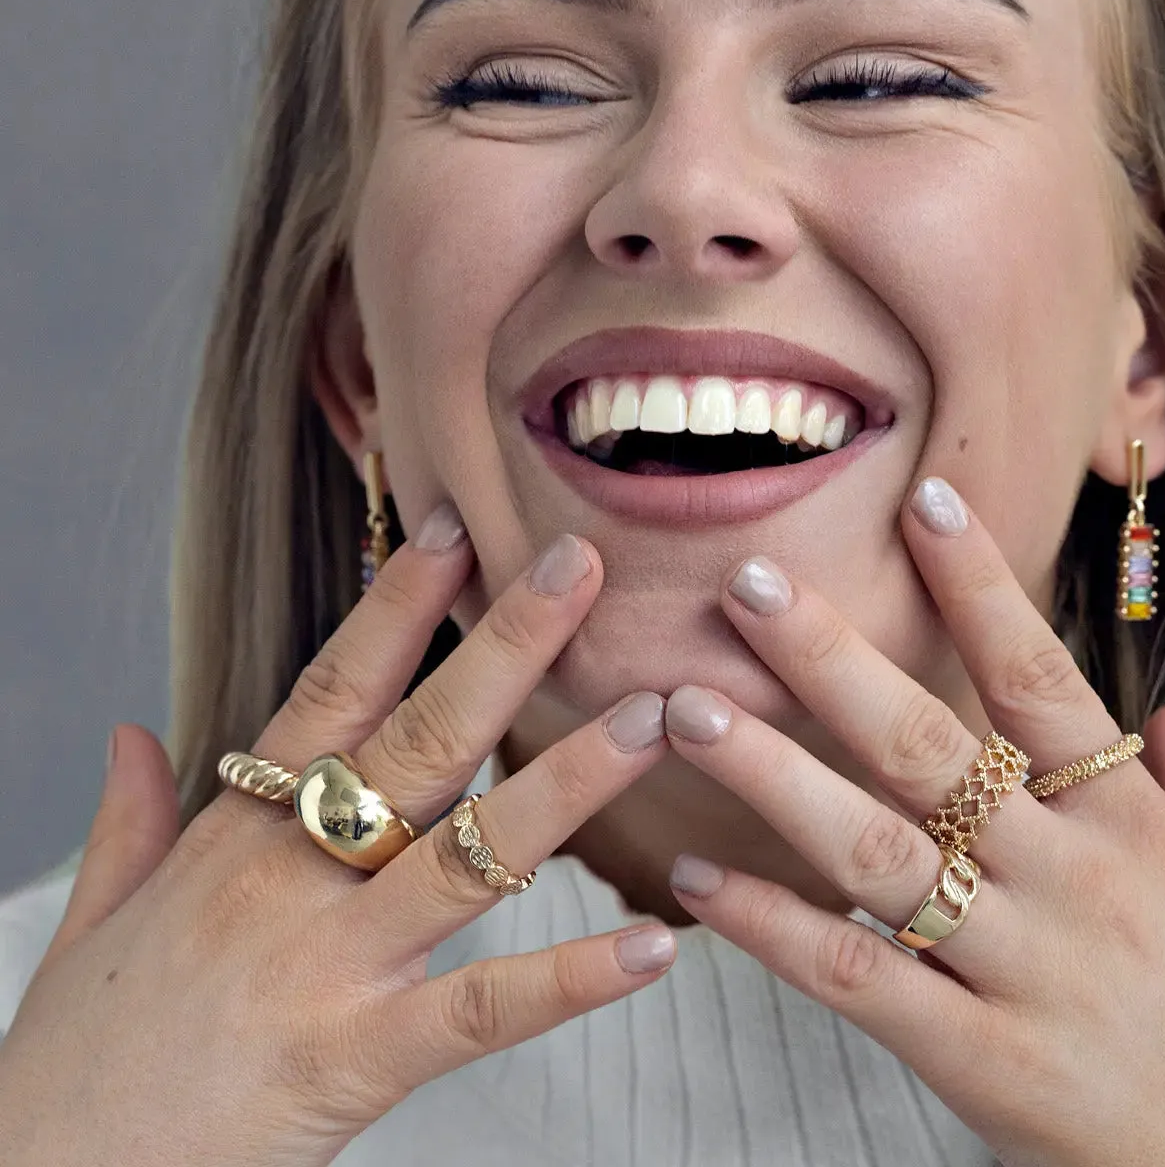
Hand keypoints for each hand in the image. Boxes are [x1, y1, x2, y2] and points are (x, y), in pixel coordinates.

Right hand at [0, 523, 673, 1166]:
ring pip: (470, 851)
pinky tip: (655, 944)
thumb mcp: (95, 922)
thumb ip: (130, 820)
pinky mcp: (358, 1060)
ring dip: (570, 780)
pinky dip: (572, 977)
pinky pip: (483, 1008)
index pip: (331, 689)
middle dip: (506, 645)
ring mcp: (330, 965)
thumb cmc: (81, 1062)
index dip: (397, 605)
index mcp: (236, 835)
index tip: (456, 529)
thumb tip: (132, 734)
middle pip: (420, 737)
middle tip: (581, 564)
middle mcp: (291, 878)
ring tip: (654, 717)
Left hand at [661, 477, 1164, 1166]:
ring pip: (878, 852)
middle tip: (751, 582)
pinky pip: (859, 981)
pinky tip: (697, 884)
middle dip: (834, 658)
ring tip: (688, 710)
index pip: (1042, 677)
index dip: (979, 584)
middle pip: (934, 744)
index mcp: (1137, 826)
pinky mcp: (985, 1064)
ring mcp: (1027, 970)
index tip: (922, 499)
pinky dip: (772, 929)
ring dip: (774, 775)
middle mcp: (1076, 879)